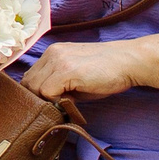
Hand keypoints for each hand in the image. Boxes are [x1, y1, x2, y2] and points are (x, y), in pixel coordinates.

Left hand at [22, 37, 153, 101]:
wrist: (130, 61)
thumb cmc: (108, 73)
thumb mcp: (77, 77)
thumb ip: (58, 85)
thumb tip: (45, 103)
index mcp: (53, 52)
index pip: (31, 76)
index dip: (36, 93)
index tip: (49, 104)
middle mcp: (51, 53)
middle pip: (28, 82)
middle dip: (38, 99)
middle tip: (57, 107)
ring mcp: (57, 60)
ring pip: (34, 88)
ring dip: (46, 100)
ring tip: (66, 103)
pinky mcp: (66, 70)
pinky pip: (46, 92)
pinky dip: (55, 101)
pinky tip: (72, 101)